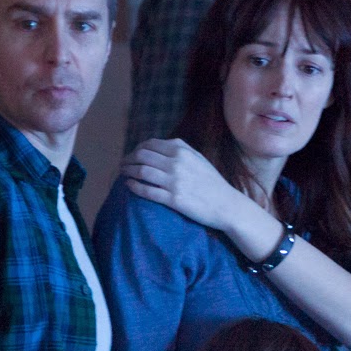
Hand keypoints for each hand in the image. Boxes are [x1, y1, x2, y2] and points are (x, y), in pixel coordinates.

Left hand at [121, 138, 246, 231]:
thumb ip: (180, 150)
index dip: (136, 149)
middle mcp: (177, 163)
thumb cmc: (212, 182)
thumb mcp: (198, 158)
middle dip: (128, 159)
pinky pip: (147, 191)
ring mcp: (174, 181)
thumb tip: (160, 146)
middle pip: (142, 156)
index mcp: (182, 151)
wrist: (226, 205)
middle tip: (123, 164)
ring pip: (142, 172)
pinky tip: (129, 185)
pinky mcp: (173, 199)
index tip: (132, 155)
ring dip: (128, 171)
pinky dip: (134, 187)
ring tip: (123, 174)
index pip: (150, 145)